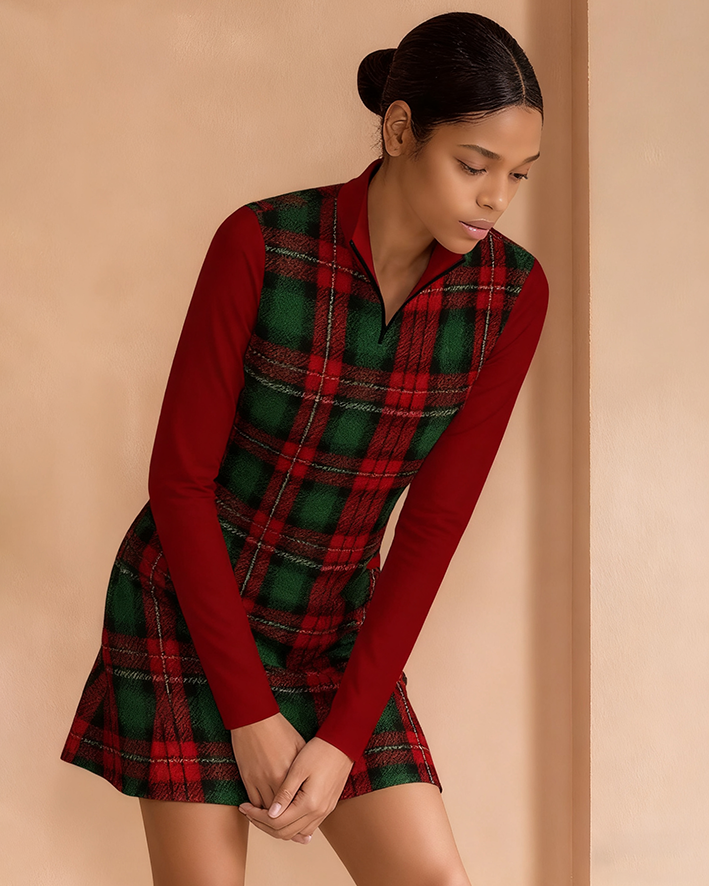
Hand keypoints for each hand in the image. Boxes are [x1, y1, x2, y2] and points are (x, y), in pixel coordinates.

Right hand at [230, 712, 305, 830]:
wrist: (254, 718)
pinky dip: (258, 809)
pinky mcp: (247, 777)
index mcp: (291, 773)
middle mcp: (275, 780)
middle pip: (281, 813)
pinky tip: (262, 811)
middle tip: (289, 830)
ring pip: (265, 811)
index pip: (296, 805)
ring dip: (269, 820)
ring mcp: (259, 780)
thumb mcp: (299, 746)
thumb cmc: (279, 729)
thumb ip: (304, 769)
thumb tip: (310, 785)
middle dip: (285, 825)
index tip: (301, 826)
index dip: (299, 818)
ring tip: (275, 823)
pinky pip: (253, 802)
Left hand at [238, 736, 354, 844]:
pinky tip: (283, 817)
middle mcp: (318, 813)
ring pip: (296, 833)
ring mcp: (324, 812)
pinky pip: (307, 826)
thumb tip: (270, 813)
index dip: (257, 817)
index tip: (246, 808)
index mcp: (309, 803)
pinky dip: (292, 826)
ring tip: (262, 815)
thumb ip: (284, 793)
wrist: (343, 745)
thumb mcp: (298, 769)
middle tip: (250, 813)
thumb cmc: (320, 751)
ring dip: (277, 828)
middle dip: (264, 825)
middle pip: (285, 832)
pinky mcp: (327, 807)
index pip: (277, 822)